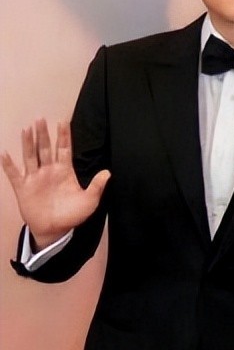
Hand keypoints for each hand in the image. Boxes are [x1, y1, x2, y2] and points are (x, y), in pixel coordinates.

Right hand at [2, 119, 109, 247]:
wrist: (55, 231)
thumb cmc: (72, 215)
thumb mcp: (89, 201)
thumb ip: (96, 186)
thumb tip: (108, 172)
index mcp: (64, 171)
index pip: (64, 149)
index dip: (64, 136)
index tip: (63, 121)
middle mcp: (48, 171)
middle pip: (45, 148)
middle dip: (43, 134)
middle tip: (41, 119)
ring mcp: (35, 178)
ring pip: (30, 156)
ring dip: (28, 143)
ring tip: (27, 129)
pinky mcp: (23, 188)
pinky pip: (14, 175)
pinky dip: (9, 165)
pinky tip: (5, 153)